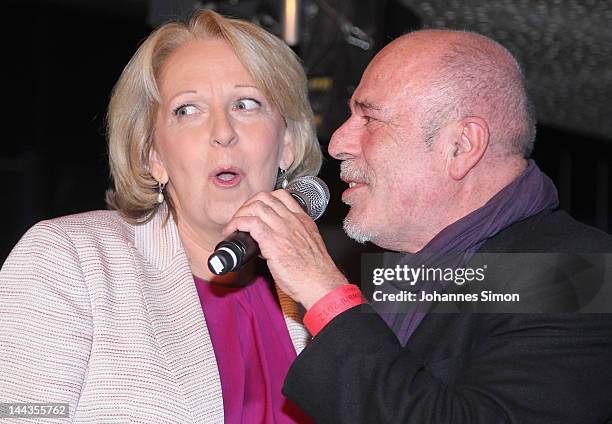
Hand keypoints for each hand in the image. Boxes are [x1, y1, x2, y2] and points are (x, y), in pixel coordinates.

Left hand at [222, 189, 347, 308]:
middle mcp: (292, 221)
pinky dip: (236, 224)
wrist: (321, 284)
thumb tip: (267, 241)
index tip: (254, 210)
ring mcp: (282, 229)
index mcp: (302, 220)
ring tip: (234, 225)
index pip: (281, 195)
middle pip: (264, 197)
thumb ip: (291, 239)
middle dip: (248, 205)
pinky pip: (250, 222)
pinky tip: (232, 231)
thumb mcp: (307, 247)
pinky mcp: (272, 241)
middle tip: (241, 218)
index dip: (263, 199)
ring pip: (256, 206)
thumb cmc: (315, 272)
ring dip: (240, 214)